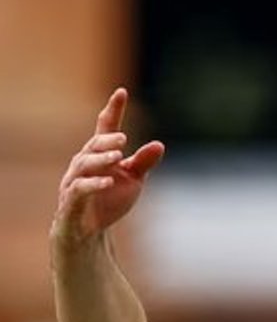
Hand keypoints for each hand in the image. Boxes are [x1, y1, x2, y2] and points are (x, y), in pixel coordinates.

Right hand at [50, 88, 164, 248]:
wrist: (89, 230)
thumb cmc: (110, 200)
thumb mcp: (133, 180)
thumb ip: (143, 163)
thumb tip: (159, 144)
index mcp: (100, 155)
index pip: (105, 128)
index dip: (113, 110)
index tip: (122, 91)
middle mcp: (84, 163)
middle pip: (94, 145)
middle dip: (107, 140)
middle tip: (124, 139)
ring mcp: (75, 181)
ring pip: (84, 164)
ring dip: (101, 159)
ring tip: (119, 156)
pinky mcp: (72, 200)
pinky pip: (79, 189)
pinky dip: (93, 184)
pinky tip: (108, 182)